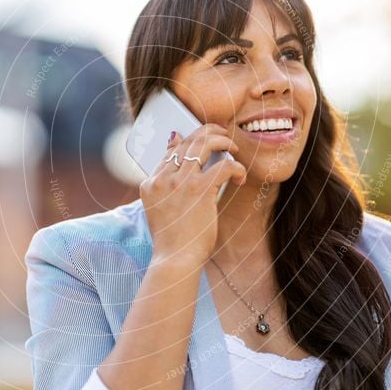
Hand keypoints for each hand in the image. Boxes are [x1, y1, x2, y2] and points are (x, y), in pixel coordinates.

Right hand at [139, 124, 246, 266]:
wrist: (175, 258)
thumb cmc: (172, 238)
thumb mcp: (160, 209)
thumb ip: (166, 185)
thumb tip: (176, 156)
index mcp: (150, 183)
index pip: (171, 150)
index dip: (189, 139)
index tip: (203, 140)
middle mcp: (163, 178)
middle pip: (188, 140)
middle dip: (209, 131)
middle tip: (223, 135)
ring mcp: (181, 182)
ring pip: (205, 144)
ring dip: (223, 141)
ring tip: (233, 147)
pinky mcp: (200, 189)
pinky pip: (224, 166)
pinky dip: (236, 167)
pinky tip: (240, 177)